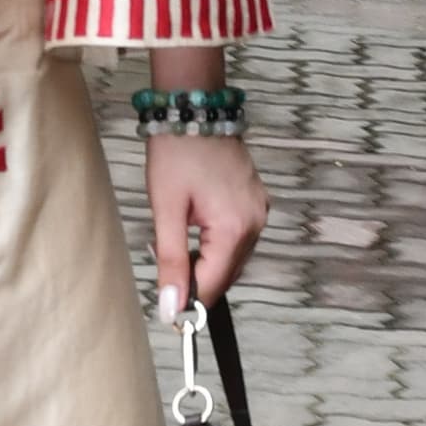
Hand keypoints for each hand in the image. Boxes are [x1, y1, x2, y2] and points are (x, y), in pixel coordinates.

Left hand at [146, 131, 265, 317]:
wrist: (193, 109)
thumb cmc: (176, 152)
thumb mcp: (167, 210)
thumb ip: (171, 261)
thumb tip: (172, 306)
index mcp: (236, 227)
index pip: (216, 283)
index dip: (191, 303)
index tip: (169, 316)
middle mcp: (256, 222)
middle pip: (227, 274)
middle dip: (198, 282)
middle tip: (165, 278)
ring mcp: (259, 210)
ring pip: (233, 258)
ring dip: (207, 264)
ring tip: (177, 247)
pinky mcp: (255, 201)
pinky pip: (238, 237)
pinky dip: (217, 245)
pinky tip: (195, 232)